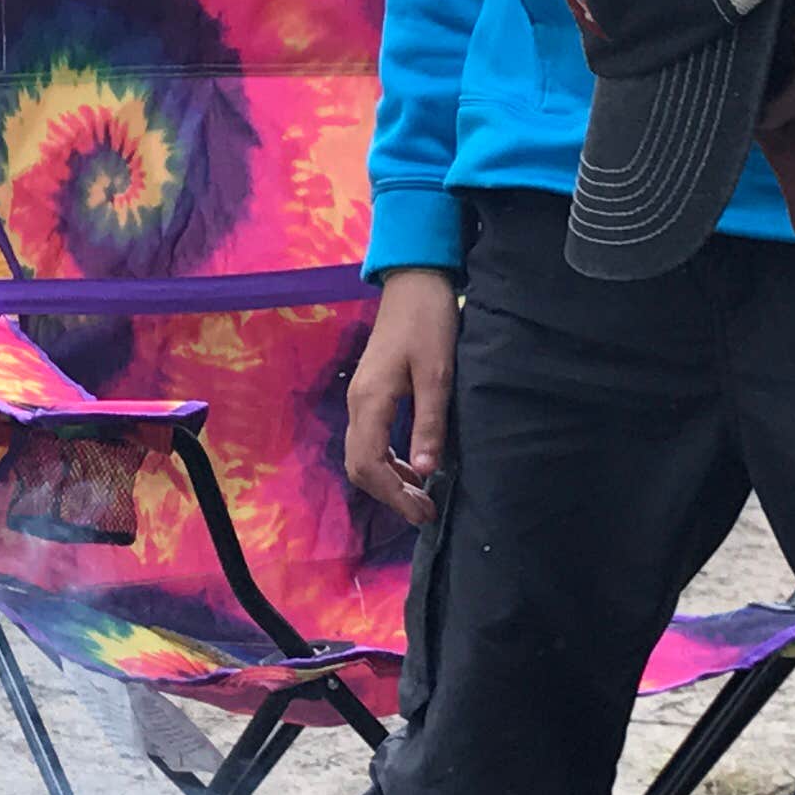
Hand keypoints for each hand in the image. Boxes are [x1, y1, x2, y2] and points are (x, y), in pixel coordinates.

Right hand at [344, 269, 457, 525]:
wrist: (414, 283)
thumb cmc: (428, 323)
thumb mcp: (437, 374)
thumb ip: (429, 423)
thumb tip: (425, 470)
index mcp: (370, 401)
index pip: (369, 464)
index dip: (394, 495)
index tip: (424, 512)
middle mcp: (357, 404)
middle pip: (359, 466)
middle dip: (390, 494)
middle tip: (425, 511)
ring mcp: (360, 399)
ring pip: (362, 455)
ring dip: (388, 481)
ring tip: (421, 496)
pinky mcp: (369, 395)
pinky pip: (370, 440)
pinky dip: (388, 462)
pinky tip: (413, 467)